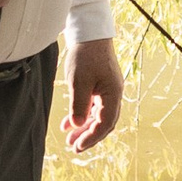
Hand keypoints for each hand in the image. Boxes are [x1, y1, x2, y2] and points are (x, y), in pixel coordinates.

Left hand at [64, 38, 122, 154]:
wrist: (89, 33)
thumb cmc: (85, 55)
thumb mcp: (78, 81)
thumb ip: (79, 105)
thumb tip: (77, 125)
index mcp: (113, 94)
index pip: (105, 123)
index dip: (91, 137)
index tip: (77, 146)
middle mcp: (113, 94)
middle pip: (104, 122)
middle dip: (89, 136)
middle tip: (74, 147)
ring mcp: (108, 90)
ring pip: (98, 116)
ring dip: (84, 128)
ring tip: (69, 138)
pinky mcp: (100, 86)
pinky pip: (93, 107)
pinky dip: (82, 115)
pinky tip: (68, 123)